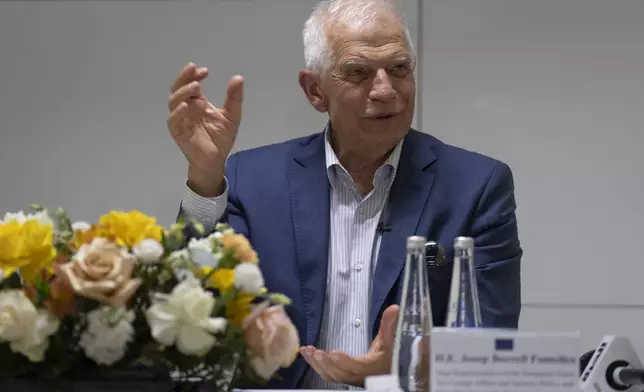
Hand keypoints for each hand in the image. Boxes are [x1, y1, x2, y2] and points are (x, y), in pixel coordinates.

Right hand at [167, 62, 243, 195]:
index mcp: (197, 102)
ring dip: (183, 92)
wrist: (216, 160)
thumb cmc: (221, 138)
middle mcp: (186, 108)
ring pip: (174, 102)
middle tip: (193, 69)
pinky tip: (185, 105)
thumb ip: (234, 98)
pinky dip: (177, 112)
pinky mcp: (178, 133)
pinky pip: (173, 121)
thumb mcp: (232, 115)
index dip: (195, 75)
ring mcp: (181, 120)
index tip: (205, 71)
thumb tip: (238, 78)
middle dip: (184, 77)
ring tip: (195, 86)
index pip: (191, 84)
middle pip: (178, 88)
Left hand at [299, 305, 398, 386]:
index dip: (346, 362)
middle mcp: (360, 376)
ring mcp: (350, 378)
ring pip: (331, 376)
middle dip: (327, 364)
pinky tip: (307, 353)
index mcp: (372, 368)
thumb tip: (395, 308)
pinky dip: (316, 365)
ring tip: (306, 350)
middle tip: (315, 352)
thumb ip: (390, 324)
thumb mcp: (392, 339)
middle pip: (341, 374)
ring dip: (317, 364)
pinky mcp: (343, 376)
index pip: (358, 367)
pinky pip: (328, 374)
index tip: (334, 353)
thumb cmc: (390, 354)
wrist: (389, 369)